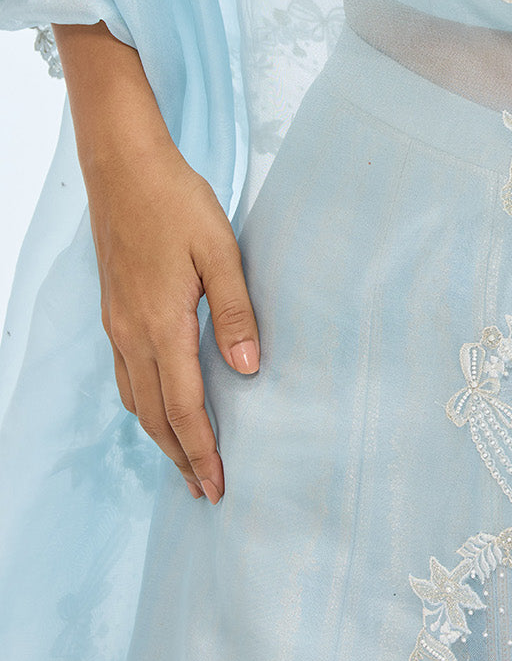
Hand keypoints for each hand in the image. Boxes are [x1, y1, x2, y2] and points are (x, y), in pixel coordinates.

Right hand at [85, 134, 258, 503]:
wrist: (124, 170)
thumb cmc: (178, 204)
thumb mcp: (221, 251)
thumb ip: (236, 310)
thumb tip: (248, 367)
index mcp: (161, 325)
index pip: (182, 407)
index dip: (201, 450)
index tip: (218, 485)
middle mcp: (132, 334)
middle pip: (153, 417)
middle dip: (181, 458)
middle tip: (207, 491)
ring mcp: (118, 325)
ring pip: (135, 400)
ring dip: (161, 436)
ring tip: (187, 460)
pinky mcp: (114, 313)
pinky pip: (126, 375)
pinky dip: (145, 405)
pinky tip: (161, 407)